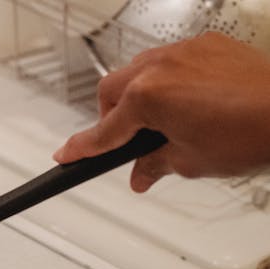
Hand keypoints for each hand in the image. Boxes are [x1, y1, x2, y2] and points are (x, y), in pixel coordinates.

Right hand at [53, 32, 269, 191]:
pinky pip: (169, 60)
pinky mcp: (206, 45)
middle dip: (111, 118)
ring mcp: (183, 51)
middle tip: (125, 142)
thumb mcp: (191, 161)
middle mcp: (159, 67)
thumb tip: (142, 173)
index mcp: (147, 97)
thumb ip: (155, 164)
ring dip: (137, 96)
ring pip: (137, 71)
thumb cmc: (252, 133)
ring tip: (159, 121)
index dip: (82, 149)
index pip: (103, 131)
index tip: (67, 155)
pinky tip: (185, 100)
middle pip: (110, 92)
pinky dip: (166, 81)